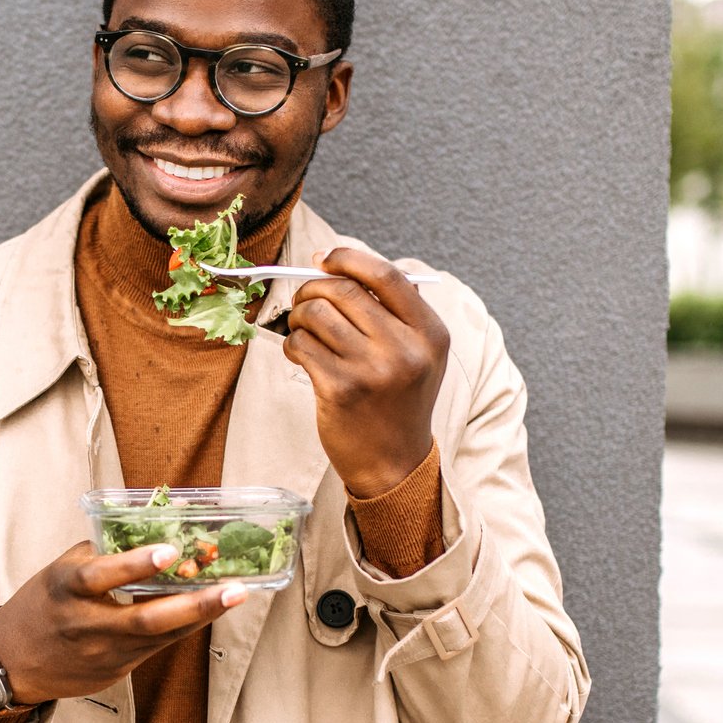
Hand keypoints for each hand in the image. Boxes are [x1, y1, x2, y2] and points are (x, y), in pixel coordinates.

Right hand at [0, 542, 245, 704]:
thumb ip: (104, 552)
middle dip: (194, 604)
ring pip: (160, 636)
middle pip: (145, 619)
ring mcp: (104, 653)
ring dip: (201, 615)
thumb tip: (157, 524)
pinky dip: (185, 626)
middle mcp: (86, 624)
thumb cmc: (44, 603)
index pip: (100, 576)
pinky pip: (157, 647)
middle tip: (233, 588)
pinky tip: (210, 609)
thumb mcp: (62, 570)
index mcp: (66, 588)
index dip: (134, 565)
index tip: (169, 550)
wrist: (14, 663)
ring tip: (235, 594)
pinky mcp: (117, 671)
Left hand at [283, 247, 450, 497]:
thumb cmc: (398, 401)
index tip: (324, 258)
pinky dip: (293, 345)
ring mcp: (372, 371)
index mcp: (430, 333)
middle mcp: (405, 350)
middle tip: (305, 298)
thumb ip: (392, 310)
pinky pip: (301, 346)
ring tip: (303, 330)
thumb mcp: (417, 353)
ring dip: (299, 316)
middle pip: (344, 291)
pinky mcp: (340, 390)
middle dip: (314, 288)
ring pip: (316, 315)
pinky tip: (302, 356)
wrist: (394, 463)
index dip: (348, 259)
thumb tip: (332, 263)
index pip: (386, 276)